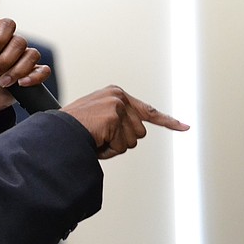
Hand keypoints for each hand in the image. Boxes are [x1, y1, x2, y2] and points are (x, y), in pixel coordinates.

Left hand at [0, 18, 51, 116]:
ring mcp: (22, 61)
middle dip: (6, 59)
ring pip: (32, 55)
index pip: (6, 25)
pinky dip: (35, 76)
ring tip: (2, 82)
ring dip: (18, 69)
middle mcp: (11, 47)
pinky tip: (22, 83)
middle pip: (20, 42)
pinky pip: (43, 71)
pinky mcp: (31, 76)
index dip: (1, 36)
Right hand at [61, 86, 189, 158]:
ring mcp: (118, 106)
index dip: (168, 121)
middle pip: (139, 131)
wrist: (57, 131)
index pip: (148, 111)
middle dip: (121, 140)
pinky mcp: (114, 117)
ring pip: (132, 140)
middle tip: (99, 137)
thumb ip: (118, 121)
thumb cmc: (72, 127)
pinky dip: (108, 150)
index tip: (185, 127)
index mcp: (116, 94)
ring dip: (114, 146)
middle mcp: (119, 97)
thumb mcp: (98, 117)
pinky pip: (121, 145)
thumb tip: (135, 135)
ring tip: (94, 138)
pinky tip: (95, 140)